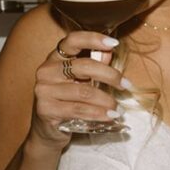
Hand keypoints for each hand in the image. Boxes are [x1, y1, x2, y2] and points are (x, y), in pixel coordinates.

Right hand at [28, 30, 129, 149]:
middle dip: (110, 76)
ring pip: (84, 92)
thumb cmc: (68, 101)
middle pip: (84, 66)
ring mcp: (43, 90)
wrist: (47, 130)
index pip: (73, 40)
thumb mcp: (82, 81)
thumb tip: (109, 51)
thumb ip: (95, 65)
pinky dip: (98, 113)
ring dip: (106, 100)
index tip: (114, 43)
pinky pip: (78, 109)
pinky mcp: (45, 109)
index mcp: (55, 58)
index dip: (93, 39)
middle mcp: (46, 70)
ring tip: (118, 108)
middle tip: (126, 85)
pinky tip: (109, 117)